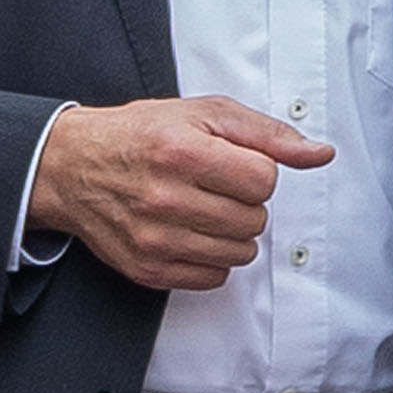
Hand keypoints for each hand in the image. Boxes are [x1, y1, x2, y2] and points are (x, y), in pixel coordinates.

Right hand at [31, 95, 328, 290]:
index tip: (234, 165)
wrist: (72, 166)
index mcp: (183, 151)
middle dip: (245, 202)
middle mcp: (166, 198)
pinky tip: (191, 232)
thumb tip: (321, 153)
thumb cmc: (141, 135)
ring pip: (239, 254)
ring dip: (232, 233)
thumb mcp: (207, 114)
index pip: (264, 181)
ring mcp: (154, 239)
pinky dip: (211, 259)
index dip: (257, 171)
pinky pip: (212, 278)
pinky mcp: (146, 269)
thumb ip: (269, 134)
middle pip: (254, 220)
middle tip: (215, 186)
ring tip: (203, 208)